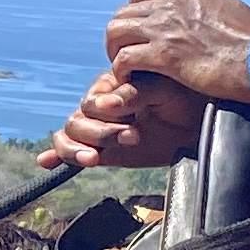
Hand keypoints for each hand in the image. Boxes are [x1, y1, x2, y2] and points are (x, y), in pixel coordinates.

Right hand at [40, 66, 204, 170]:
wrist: (203, 123)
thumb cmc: (185, 98)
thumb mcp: (162, 89)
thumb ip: (133, 93)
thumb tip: (105, 104)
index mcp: (112, 86)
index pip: (90, 103)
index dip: (104, 117)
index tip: (131, 126)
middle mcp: (102, 107)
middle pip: (76, 122)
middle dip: (98, 134)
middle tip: (130, 138)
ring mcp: (101, 130)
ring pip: (69, 137)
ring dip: (79, 149)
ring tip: (97, 158)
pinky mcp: (107, 152)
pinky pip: (73, 152)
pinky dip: (57, 156)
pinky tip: (46, 162)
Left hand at [101, 0, 249, 102]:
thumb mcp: (229, 10)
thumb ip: (209, 9)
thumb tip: (208, 17)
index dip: (135, 13)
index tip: (139, 32)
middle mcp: (172, 4)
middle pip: (124, 12)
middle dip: (121, 34)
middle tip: (127, 54)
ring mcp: (165, 28)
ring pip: (116, 31)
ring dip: (115, 51)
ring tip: (125, 68)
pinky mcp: (164, 55)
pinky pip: (123, 60)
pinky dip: (120, 71)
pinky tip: (129, 81)